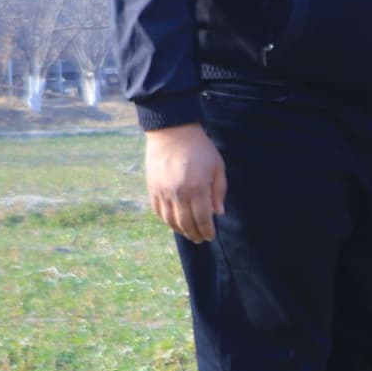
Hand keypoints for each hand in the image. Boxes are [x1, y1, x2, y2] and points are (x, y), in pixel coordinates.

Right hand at [144, 123, 226, 243]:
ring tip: (188, 234)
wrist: (172, 131)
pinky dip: (166, 220)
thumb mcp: (217, 166)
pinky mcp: (152, 188)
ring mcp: (163, 191)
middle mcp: (178, 192)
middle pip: (186, 223)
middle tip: (200, 239)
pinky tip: (173, 223)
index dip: (207, 230)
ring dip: (180, 230)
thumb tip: (218, 213)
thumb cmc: (200, 148)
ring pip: (170, 220)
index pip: (203, 218)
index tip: (210, 237)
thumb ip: (219, 191)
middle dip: (195, 234)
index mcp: (197, 187)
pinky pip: (158, 211)